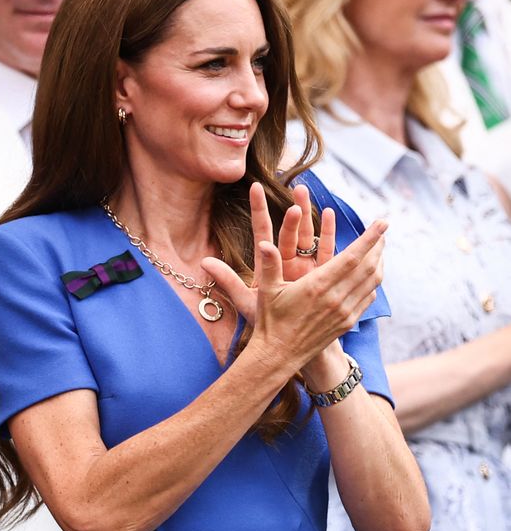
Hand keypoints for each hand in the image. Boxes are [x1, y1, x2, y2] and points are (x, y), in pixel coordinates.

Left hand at [203, 182, 335, 324]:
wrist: (292, 342)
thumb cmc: (268, 324)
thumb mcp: (246, 301)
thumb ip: (227, 281)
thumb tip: (203, 263)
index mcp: (268, 266)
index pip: (262, 232)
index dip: (259, 210)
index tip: (255, 188)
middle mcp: (287, 262)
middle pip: (290, 231)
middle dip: (293, 209)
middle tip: (295, 189)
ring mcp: (305, 267)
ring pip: (307, 236)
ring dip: (309, 215)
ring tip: (307, 194)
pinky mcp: (321, 275)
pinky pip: (325, 250)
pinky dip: (327, 233)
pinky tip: (328, 214)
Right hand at [203, 182, 386, 374]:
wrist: (280, 356)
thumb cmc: (271, 321)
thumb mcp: (267, 291)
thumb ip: (269, 264)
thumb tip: (264, 244)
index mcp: (318, 286)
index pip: (352, 257)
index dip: (370, 238)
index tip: (382, 223)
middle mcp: (336, 299)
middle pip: (368, 267)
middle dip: (378, 246)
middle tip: (382, 231)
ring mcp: (344, 312)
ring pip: (372, 282)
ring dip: (379, 262)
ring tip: (380, 248)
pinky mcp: (347, 322)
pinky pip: (367, 297)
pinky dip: (373, 282)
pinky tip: (371, 274)